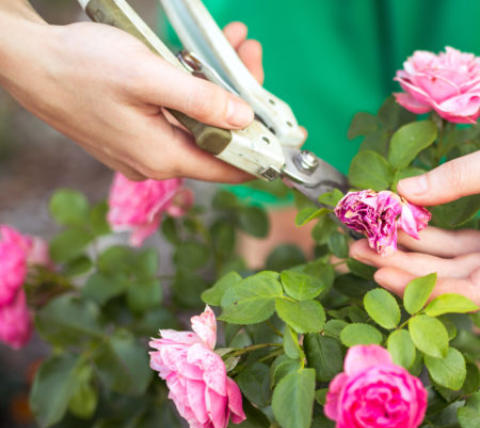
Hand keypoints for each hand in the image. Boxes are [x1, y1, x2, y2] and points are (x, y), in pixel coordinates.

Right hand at [0, 16, 265, 181]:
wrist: (25, 61)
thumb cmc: (80, 66)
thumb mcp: (148, 76)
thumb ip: (201, 100)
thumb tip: (245, 119)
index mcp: (163, 157)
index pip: (231, 168)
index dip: (265, 152)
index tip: (291, 133)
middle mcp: (155, 161)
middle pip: (218, 139)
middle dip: (242, 97)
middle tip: (250, 55)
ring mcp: (143, 149)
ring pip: (199, 123)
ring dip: (218, 86)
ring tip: (232, 45)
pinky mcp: (133, 132)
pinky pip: (176, 116)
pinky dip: (193, 89)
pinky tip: (199, 58)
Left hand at [350, 102, 479, 306]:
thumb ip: (456, 179)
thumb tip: (401, 192)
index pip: (475, 290)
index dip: (426, 286)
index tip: (382, 272)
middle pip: (459, 278)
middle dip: (409, 266)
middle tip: (359, 251)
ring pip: (458, 260)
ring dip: (417, 249)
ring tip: (369, 238)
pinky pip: (465, 241)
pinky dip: (436, 231)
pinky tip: (403, 221)